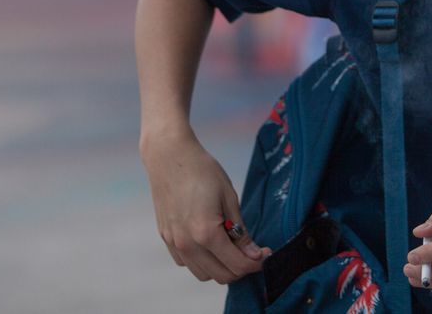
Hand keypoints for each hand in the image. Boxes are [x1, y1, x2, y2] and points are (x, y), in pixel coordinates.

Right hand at [141, 132, 271, 282]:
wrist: (169, 155)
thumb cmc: (202, 170)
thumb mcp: (229, 197)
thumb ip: (240, 230)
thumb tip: (253, 254)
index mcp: (206, 233)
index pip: (237, 265)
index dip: (256, 263)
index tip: (265, 253)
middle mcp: (187, 244)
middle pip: (221, 275)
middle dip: (241, 268)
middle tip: (251, 251)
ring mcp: (174, 243)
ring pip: (203, 274)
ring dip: (221, 267)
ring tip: (230, 246)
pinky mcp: (166, 238)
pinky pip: (187, 263)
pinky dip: (202, 260)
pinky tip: (209, 241)